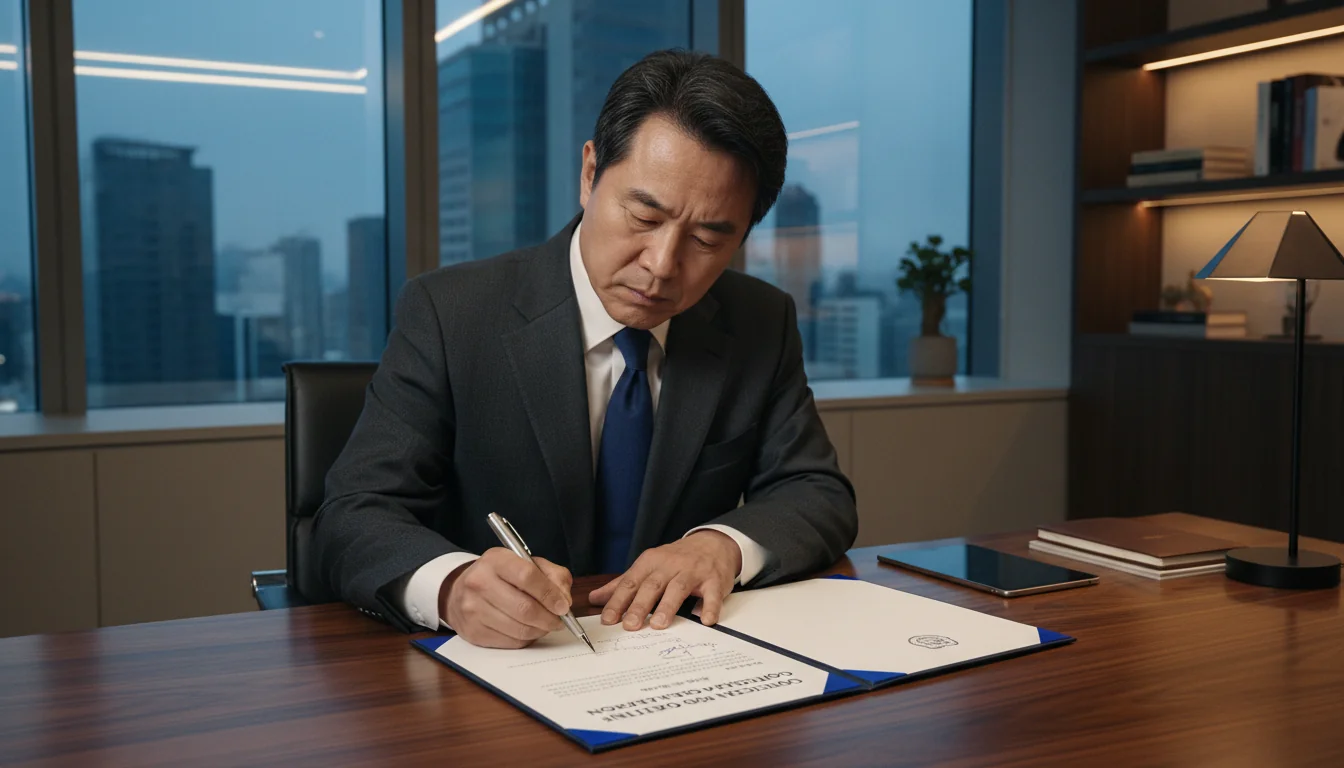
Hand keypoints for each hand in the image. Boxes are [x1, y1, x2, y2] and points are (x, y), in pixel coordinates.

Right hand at [441, 548, 573, 648]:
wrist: (461, 591)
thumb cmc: (501, 577)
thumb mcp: (527, 563)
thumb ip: (553, 576)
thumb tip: (564, 601)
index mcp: (496, 560)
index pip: (527, 576)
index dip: (550, 594)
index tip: (563, 605)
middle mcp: (479, 582)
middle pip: (524, 608)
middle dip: (549, 618)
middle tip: (559, 620)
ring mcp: (473, 609)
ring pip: (519, 629)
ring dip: (540, 630)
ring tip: (545, 624)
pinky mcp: (473, 632)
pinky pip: (511, 642)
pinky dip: (527, 639)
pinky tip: (528, 629)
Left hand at [588, 531, 741, 630]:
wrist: (712, 543)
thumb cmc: (675, 559)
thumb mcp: (647, 566)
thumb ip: (622, 584)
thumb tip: (594, 598)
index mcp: (650, 562)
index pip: (631, 582)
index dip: (618, 601)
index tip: (608, 619)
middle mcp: (670, 565)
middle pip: (652, 585)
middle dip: (640, 605)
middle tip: (630, 625)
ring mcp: (693, 571)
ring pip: (678, 588)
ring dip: (668, 606)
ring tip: (659, 624)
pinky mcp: (714, 579)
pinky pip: (712, 594)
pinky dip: (710, 607)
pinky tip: (705, 620)